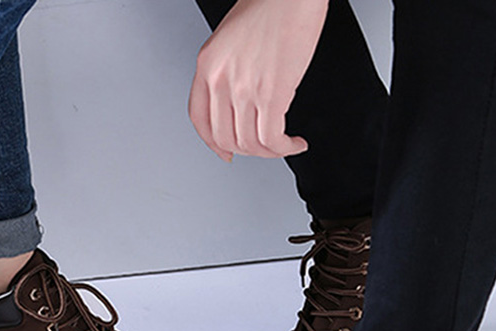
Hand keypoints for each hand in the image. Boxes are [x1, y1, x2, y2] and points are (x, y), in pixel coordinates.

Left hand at [189, 0, 328, 160]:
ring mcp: (243, 89)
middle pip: (225, 137)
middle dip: (248, 150)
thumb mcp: (230, 39)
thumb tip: (238, 103)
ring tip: (285, 144)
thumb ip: (227, 71)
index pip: (200, 119)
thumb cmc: (269, 4)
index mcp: (207, 66)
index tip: (225, 152)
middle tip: (264, 147)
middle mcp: (220, 80)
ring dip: (270, 152)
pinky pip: (272, 138)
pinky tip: (295, 142)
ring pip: (250, 143)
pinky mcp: (271, 94)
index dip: (213, 143)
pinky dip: (285, 148)